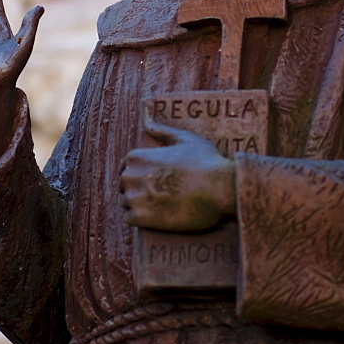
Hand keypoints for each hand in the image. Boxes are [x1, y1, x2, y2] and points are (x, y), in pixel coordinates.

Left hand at [120, 120, 235, 232]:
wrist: (218, 188)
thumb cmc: (204, 161)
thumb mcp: (185, 139)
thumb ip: (162, 132)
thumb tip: (147, 123)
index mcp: (136, 156)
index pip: (125, 168)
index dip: (142, 175)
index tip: (158, 180)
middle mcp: (129, 175)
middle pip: (125, 186)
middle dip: (140, 190)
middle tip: (164, 193)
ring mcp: (133, 197)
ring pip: (127, 204)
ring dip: (141, 205)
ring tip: (164, 205)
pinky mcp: (139, 218)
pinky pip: (130, 219)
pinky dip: (142, 219)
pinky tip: (159, 216)